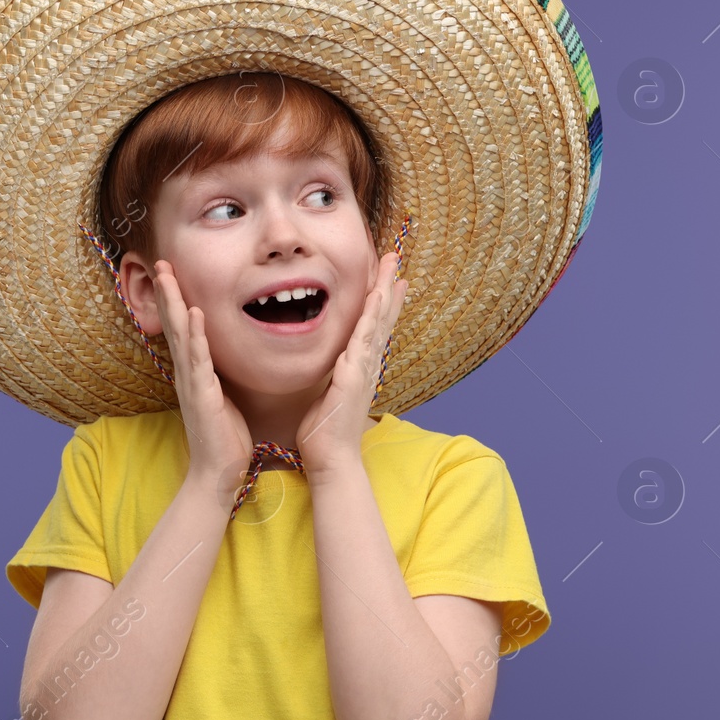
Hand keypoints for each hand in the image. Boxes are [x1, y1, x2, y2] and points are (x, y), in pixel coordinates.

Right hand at [153, 259, 253, 507]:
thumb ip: (220, 375)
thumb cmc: (224, 436)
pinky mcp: (202, 394)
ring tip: (168, 275)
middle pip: (172, 324)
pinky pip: (198, 359)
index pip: (182, 329)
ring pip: (179, 335)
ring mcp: (192, 382)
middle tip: (160, 262)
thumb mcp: (223, 396)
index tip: (172, 272)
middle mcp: (187, 373)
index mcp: (194, 372)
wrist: (218, 473)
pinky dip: (194, 335)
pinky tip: (194, 313)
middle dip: (167, 292)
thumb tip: (226, 357)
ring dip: (174, 303)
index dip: (176, 300)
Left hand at [295, 251, 408, 477]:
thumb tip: (332, 368)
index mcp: (359, 368)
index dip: (382, 302)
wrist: (330, 460)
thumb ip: (332, 378)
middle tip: (394, 259)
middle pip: (381, 319)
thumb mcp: (327, 395)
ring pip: (376, 325)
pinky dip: (370, 320)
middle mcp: (365, 366)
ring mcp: (362, 371)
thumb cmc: (324, 432)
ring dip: (383, 296)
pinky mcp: (352, 378)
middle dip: (387, 288)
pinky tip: (374, 301)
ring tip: (392, 270)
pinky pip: (362, 342)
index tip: (390, 278)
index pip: (373, 327)